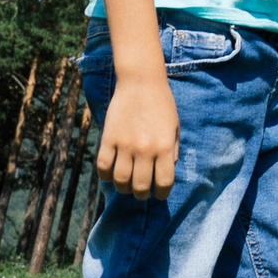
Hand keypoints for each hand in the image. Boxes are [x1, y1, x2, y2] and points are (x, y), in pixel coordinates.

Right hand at [95, 75, 179, 201]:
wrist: (141, 83)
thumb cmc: (162, 105)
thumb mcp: (175, 127)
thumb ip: (173, 150)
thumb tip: (167, 171)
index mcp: (164, 147)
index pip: (164, 182)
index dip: (162, 194)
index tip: (159, 194)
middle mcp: (145, 149)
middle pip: (140, 186)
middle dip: (142, 195)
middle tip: (141, 192)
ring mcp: (124, 145)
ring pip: (120, 180)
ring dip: (123, 188)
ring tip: (127, 185)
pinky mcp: (108, 139)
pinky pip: (103, 166)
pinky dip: (105, 175)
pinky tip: (110, 174)